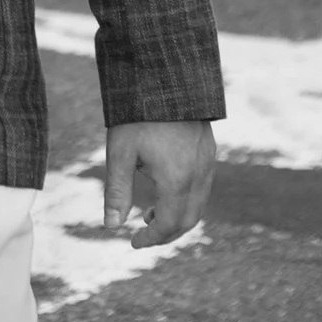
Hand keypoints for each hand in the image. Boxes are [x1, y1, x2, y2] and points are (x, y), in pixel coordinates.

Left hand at [102, 118, 215, 246]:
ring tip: (150, 213)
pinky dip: (187, 200)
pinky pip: (203, 188)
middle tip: (142, 234)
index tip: (133, 242)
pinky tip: (166, 191)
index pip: (168, 224)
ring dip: (177, 217)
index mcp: (177, 180)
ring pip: (199, 205)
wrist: (165, 79)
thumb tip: (111, 226)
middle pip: (188, 220)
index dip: (152, 238)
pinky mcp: (209, 152)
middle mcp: (198, 176)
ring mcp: (207, 163)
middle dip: (166, 233)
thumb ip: (117, 192)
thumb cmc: (136, 116)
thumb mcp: (120, 154)